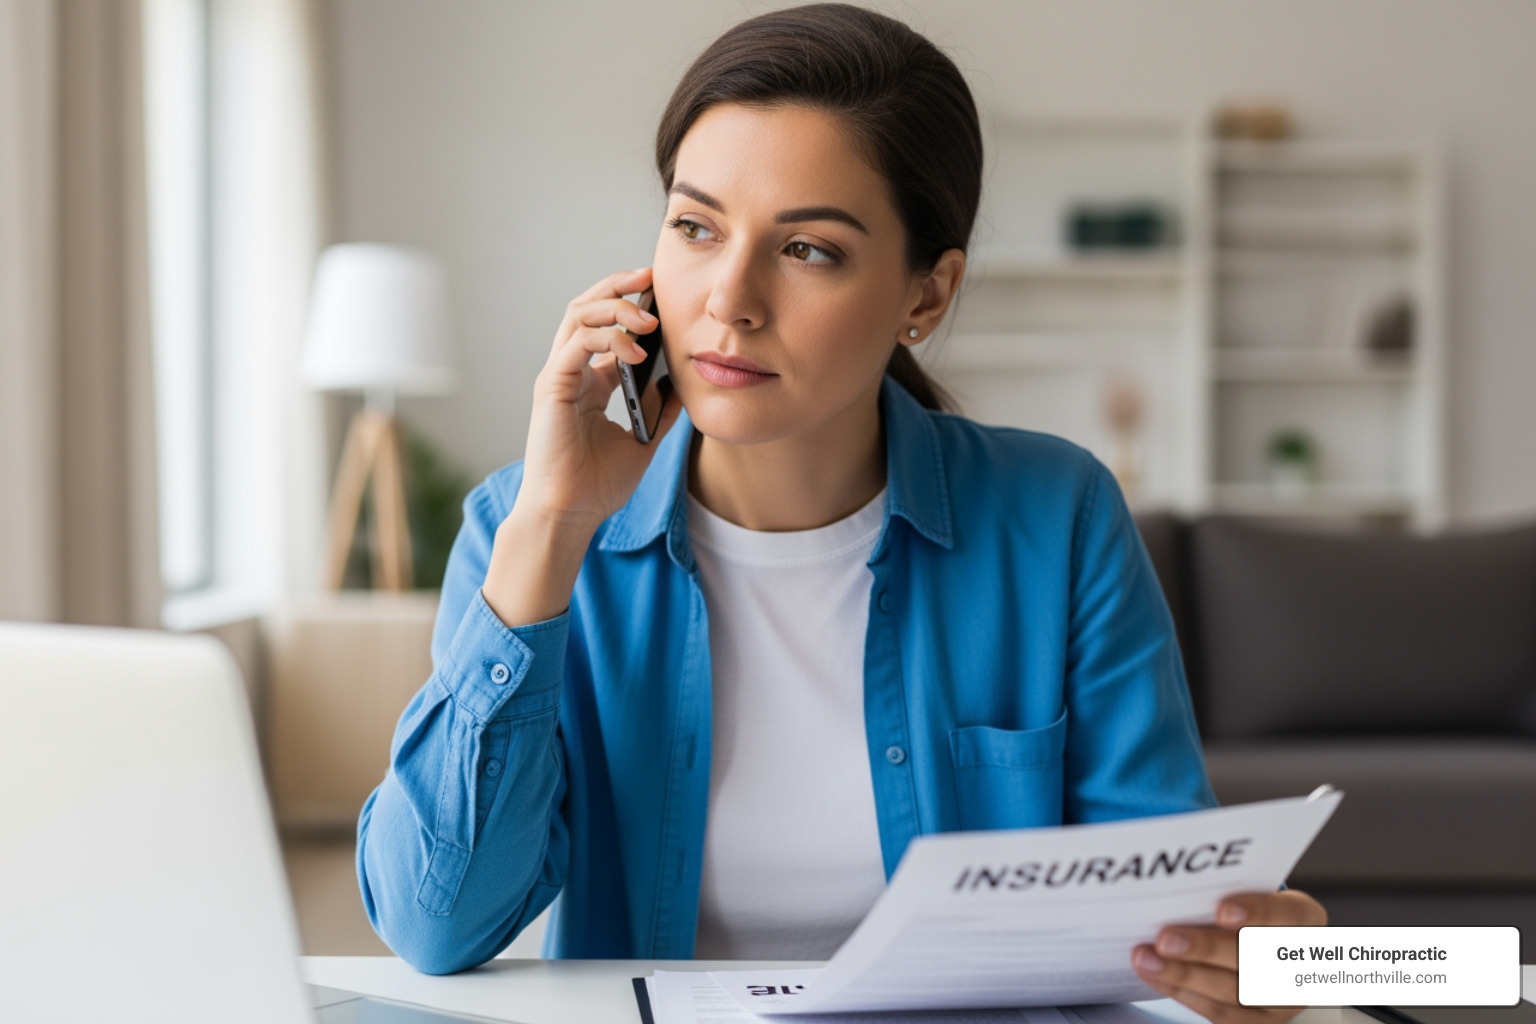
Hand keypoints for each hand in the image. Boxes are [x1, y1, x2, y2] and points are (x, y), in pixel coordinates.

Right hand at [517, 266, 682, 530]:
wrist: (570, 514)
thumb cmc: (597, 485)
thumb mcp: (643, 441)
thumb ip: (659, 412)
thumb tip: (683, 386)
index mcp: (590, 383)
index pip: (606, 328)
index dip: (631, 306)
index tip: (662, 295)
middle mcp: (571, 372)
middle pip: (587, 309)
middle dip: (618, 287)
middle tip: (650, 276)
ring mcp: (559, 376)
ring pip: (578, 316)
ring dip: (615, 306)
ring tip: (649, 317)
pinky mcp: (552, 386)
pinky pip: (578, 343)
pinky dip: (607, 337)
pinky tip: (635, 349)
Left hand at [1132, 889, 1326, 1023]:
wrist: (1253, 944)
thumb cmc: (1243, 909)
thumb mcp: (1243, 891)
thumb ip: (1220, 889)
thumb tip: (1172, 886)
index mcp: (1304, 921)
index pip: (1288, 915)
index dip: (1257, 912)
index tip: (1221, 909)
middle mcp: (1299, 963)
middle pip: (1254, 958)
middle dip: (1205, 948)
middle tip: (1165, 938)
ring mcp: (1282, 1000)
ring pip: (1232, 990)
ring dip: (1182, 973)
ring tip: (1145, 957)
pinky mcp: (1257, 1021)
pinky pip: (1218, 1011)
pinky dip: (1180, 990)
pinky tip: (1154, 973)